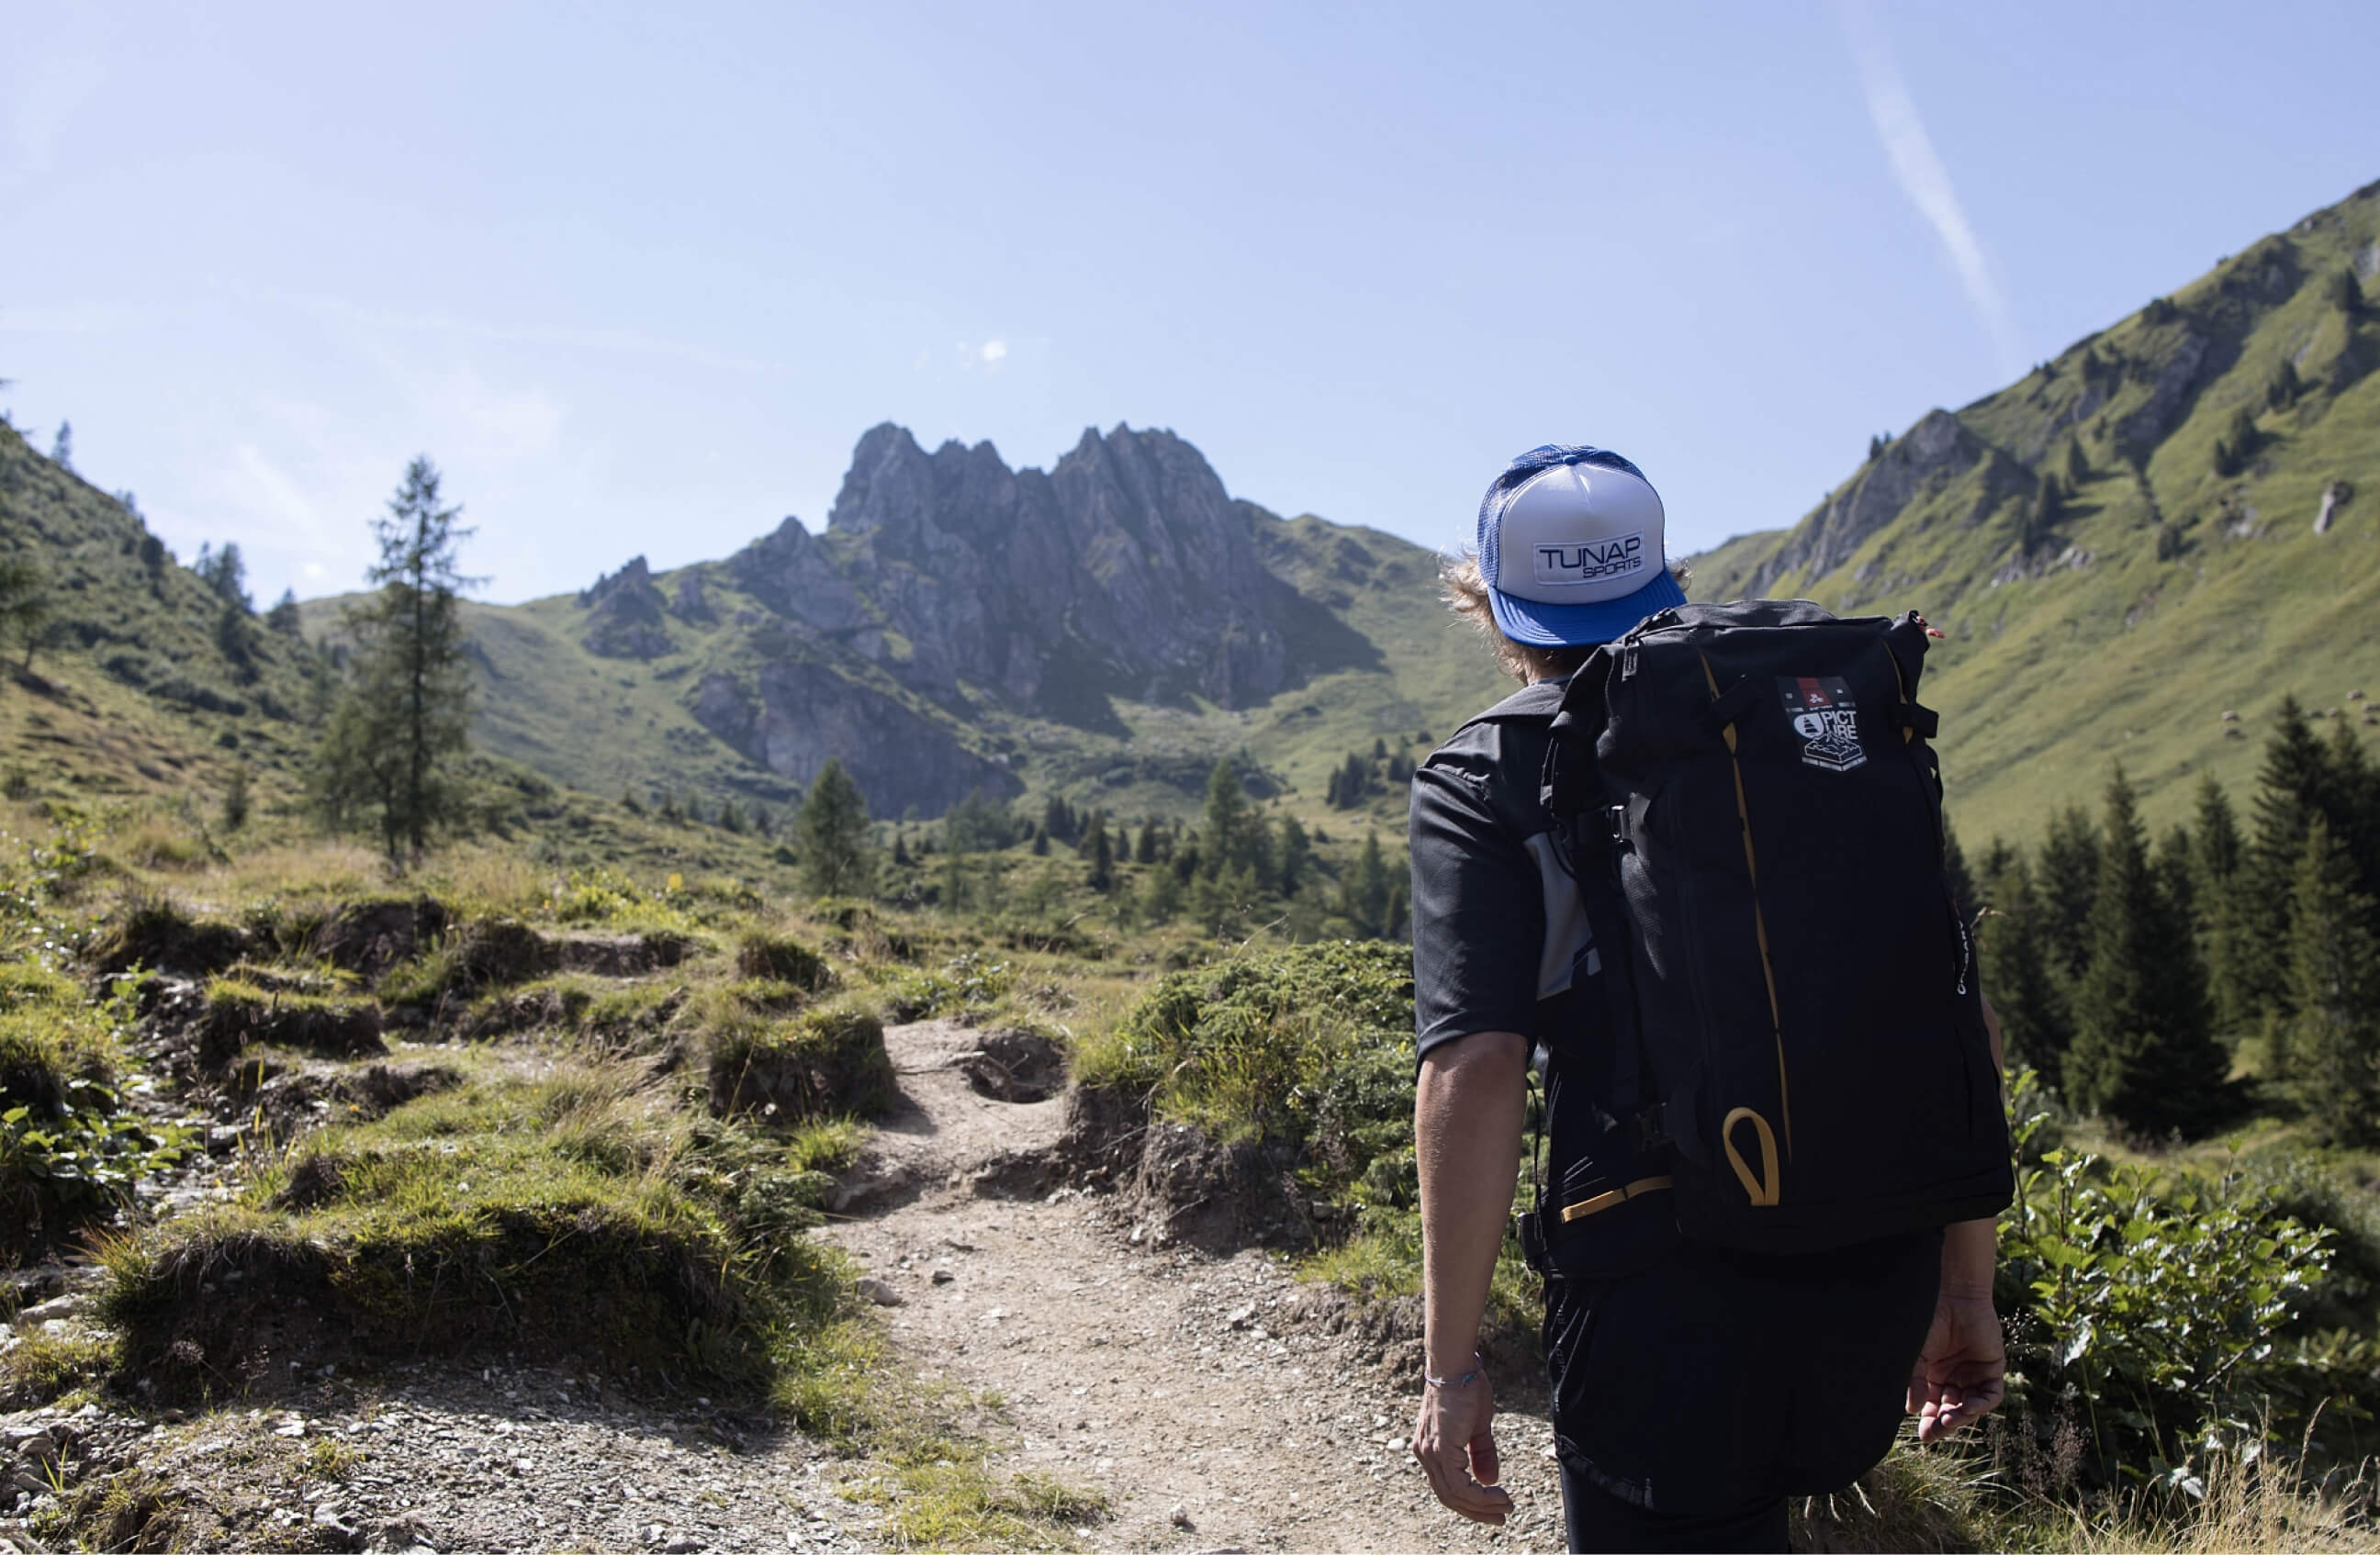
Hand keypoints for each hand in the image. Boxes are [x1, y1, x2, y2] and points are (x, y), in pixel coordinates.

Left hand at [1412, 1372, 1512, 1524]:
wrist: (1456, 1366)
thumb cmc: (1466, 1388)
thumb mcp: (1477, 1426)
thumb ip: (1480, 1453)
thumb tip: (1489, 1481)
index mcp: (1430, 1449)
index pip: (1447, 1487)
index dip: (1470, 1502)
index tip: (1494, 1508)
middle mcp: (1425, 1453)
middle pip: (1448, 1496)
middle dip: (1477, 1511)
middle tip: (1501, 1517)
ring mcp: (1430, 1452)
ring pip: (1453, 1495)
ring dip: (1482, 1506)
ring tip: (1505, 1507)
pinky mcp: (1440, 1449)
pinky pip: (1459, 1486)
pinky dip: (1479, 1496)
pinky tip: (1498, 1495)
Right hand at [1908, 1293, 2005, 1442]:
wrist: (1954, 1297)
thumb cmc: (1930, 1321)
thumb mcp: (1917, 1354)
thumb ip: (1916, 1382)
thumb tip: (1913, 1410)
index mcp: (1933, 1376)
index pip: (1932, 1406)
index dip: (1930, 1422)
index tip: (1924, 1436)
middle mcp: (1954, 1378)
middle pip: (1951, 1410)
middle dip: (1944, 1423)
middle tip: (1936, 1432)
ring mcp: (1974, 1374)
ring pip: (1971, 1406)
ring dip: (1962, 1416)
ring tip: (1951, 1418)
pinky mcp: (1992, 1369)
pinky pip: (1990, 1395)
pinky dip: (1981, 1405)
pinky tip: (1968, 1407)